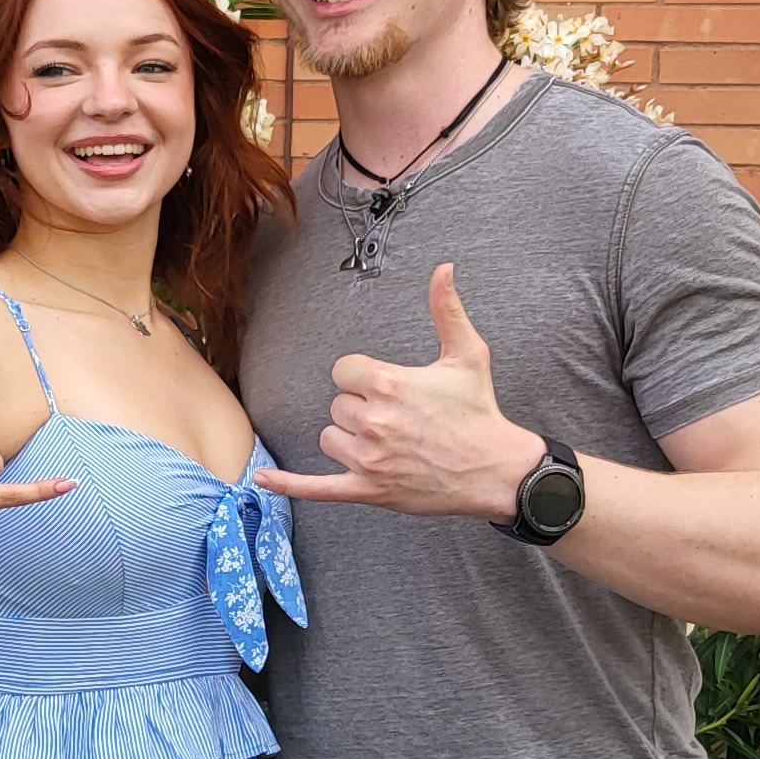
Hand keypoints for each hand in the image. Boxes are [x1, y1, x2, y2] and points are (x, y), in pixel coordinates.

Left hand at [257, 263, 542, 517]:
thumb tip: (443, 268)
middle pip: (337, 405)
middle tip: (400, 417)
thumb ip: (446, 309)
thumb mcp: (467, 354)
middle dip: (361, 408)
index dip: (363, 377)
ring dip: (350, 439)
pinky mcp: (368, 489)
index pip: (342, 371)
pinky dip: (289, 484)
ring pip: (330, 438)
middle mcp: (373, 421)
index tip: (389, 387)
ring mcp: (368, 459)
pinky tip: (263, 480)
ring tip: (389, 442)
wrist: (496, 470)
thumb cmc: (479, 411)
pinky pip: (317, 488)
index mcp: (387, 384)